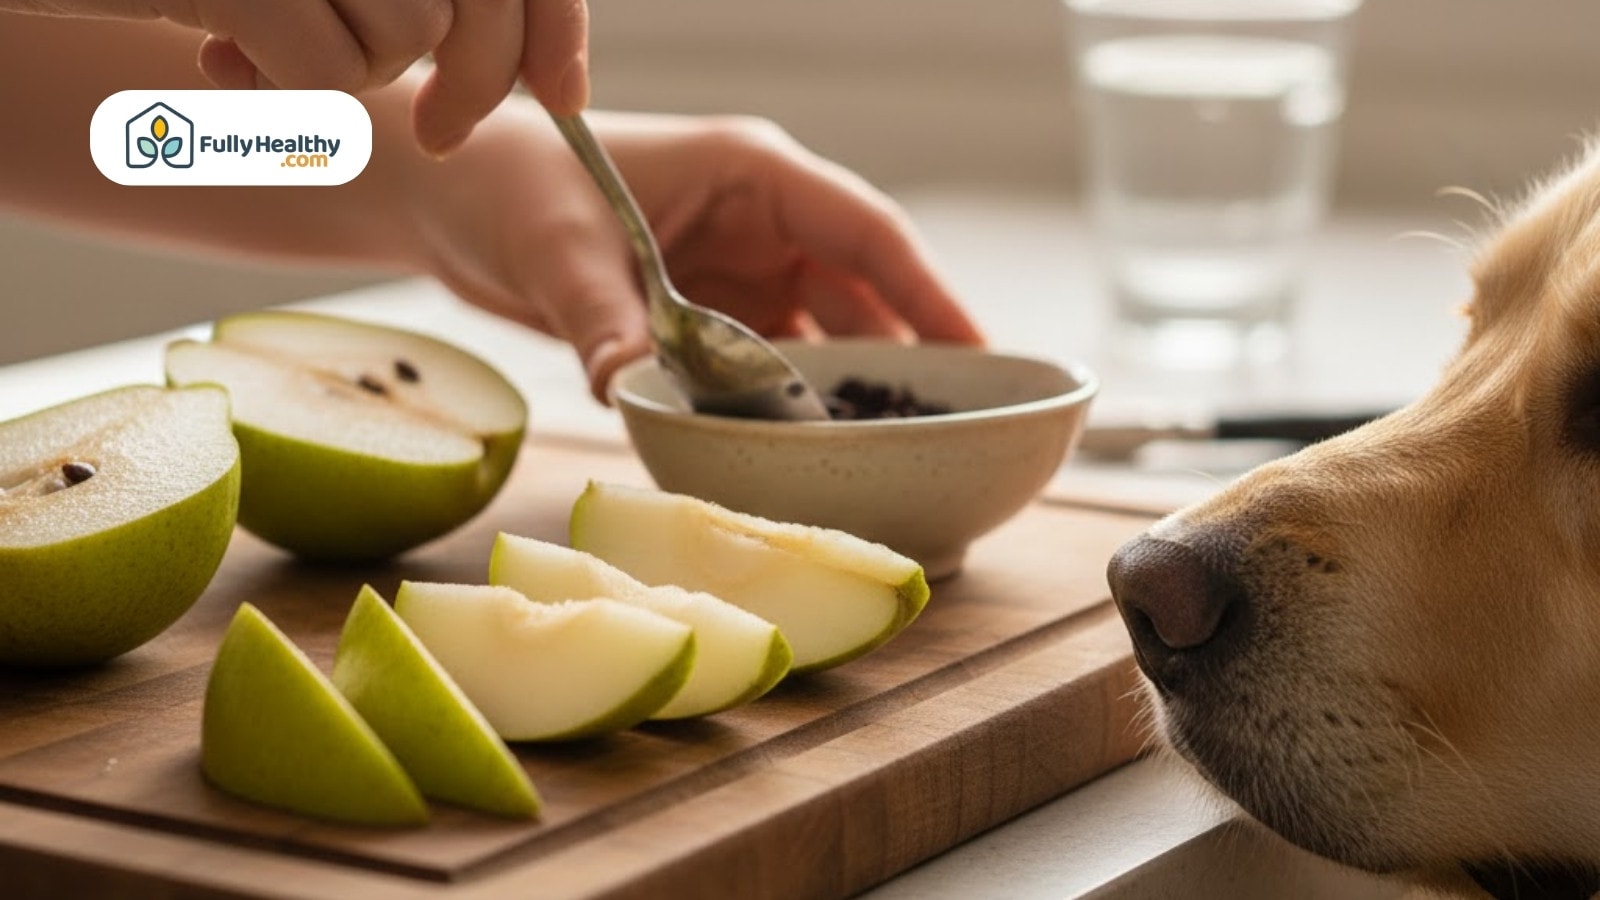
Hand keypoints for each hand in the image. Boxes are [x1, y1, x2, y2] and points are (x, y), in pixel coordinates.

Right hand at [0, 0, 587, 155]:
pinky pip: (335, 73)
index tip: (565, 97)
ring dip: (352, 64)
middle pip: (479, 3)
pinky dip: (287, 88)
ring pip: (414, 38)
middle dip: (480, 84)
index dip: (554, 25)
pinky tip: (221, 53)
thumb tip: (534, 68)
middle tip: (444, 135)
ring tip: (267, 35)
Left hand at [411, 102, 984, 401]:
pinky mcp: (714, 314)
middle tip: (945, 436)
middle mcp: (764, 222)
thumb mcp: (561, 248)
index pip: (868, 234)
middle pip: (864, 295)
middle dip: (902, 363)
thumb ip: (604, 316)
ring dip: (842, 397)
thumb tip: (629, 387)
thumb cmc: (512, 185)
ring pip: (823, 338)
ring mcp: (742, 271)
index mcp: (753, 173)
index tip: (980, 357)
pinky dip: (785, 409)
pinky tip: (799, 457)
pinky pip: (771, 367)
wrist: (456, 197)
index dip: (931, 296)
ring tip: (884, 462)